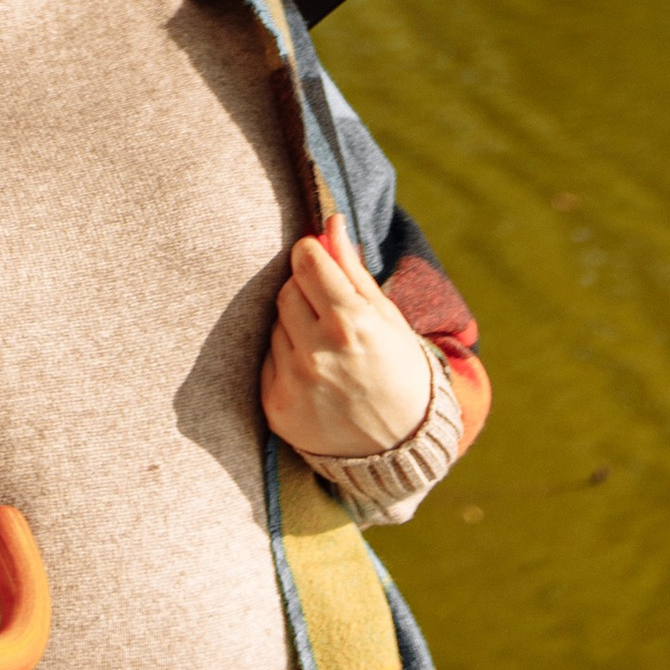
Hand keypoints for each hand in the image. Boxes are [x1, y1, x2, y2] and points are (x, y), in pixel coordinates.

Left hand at [261, 216, 435, 461]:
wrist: (400, 447)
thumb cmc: (400, 370)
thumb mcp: (386, 317)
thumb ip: (352, 269)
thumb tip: (330, 222)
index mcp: (350, 323)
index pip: (305, 261)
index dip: (312, 255)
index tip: (318, 260)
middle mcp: (317, 352)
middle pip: (286, 291)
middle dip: (305, 291)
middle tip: (329, 312)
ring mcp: (294, 382)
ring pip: (277, 326)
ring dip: (296, 328)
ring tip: (328, 350)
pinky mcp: (275, 406)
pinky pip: (269, 360)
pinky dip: (287, 360)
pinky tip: (316, 375)